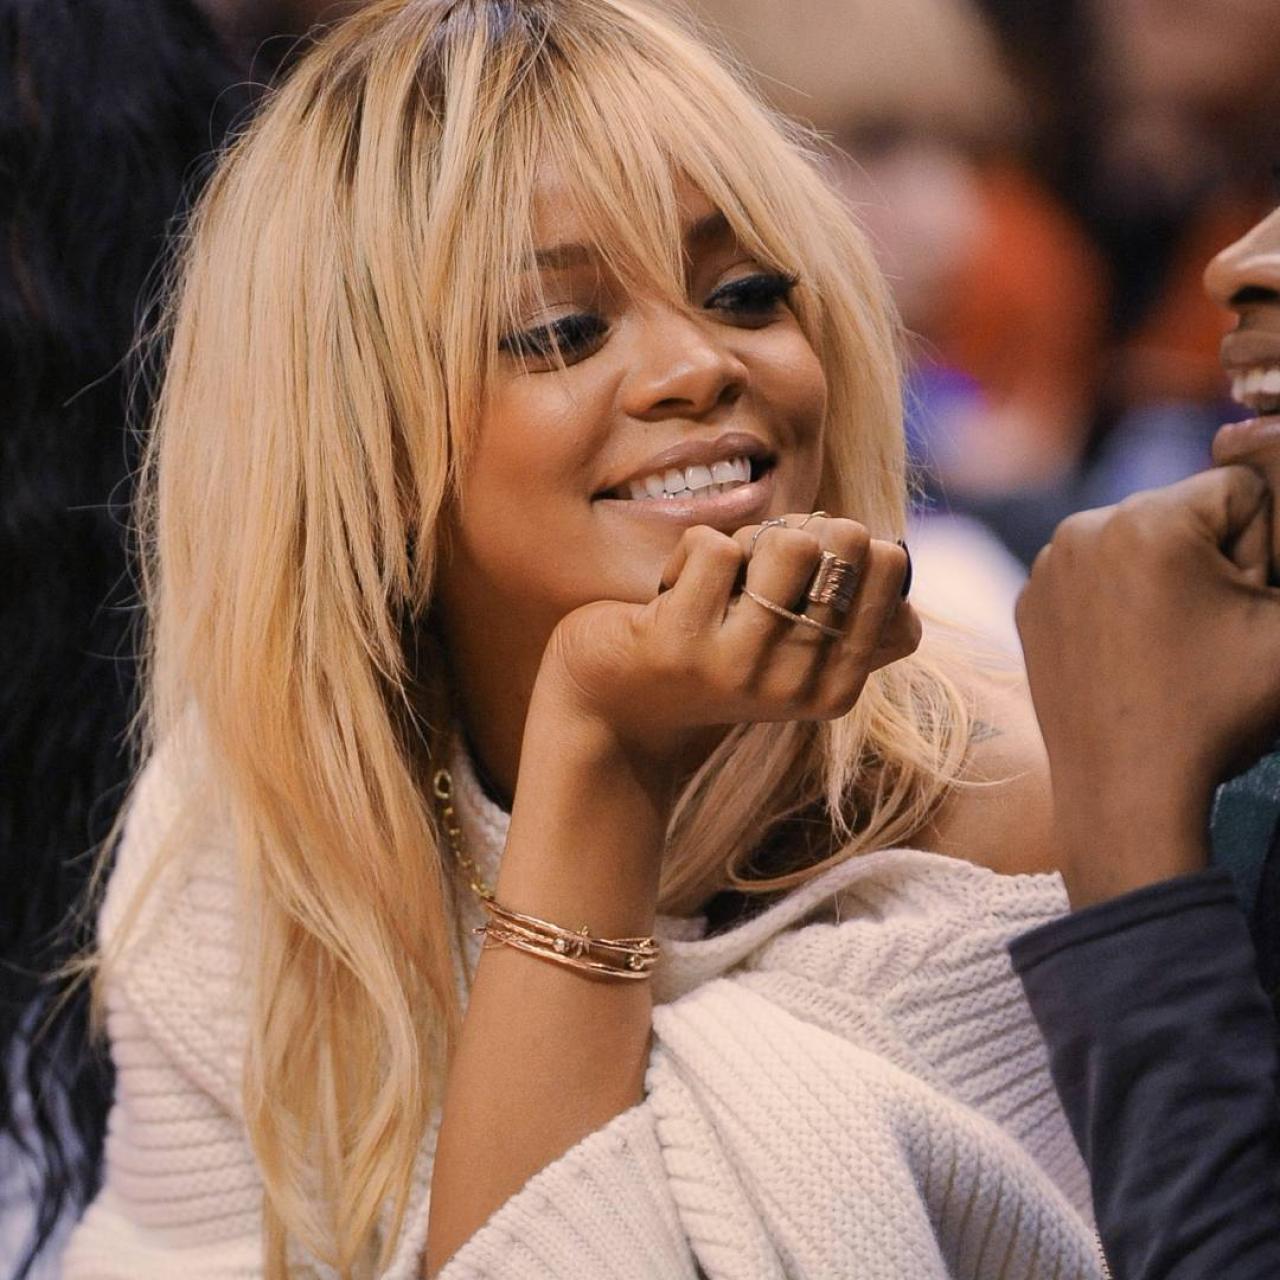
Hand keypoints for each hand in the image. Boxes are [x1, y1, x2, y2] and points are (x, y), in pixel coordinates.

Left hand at [533, 514, 918, 789]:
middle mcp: (796, 686)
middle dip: (797, 532)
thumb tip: (891, 554)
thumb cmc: (711, 657)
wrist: (613, 706)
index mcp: (835, 691)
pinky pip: (714, 546)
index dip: (850, 546)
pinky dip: (691, 550)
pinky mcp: (681, 643)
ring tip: (716, 582)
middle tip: (754, 571)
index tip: (804, 573)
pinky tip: (671, 593)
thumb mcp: (789, 649)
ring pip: (788, 543)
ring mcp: (740, 668)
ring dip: (746, 541)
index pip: (892, 575)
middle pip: (846, 545)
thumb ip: (849, 614)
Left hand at [1015, 466, 1279, 905]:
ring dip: (1166, 578)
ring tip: (1168, 645)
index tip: (1236, 612)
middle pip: (1185, 512)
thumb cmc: (1215, 710)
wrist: (1125, 790)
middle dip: (1212, 560)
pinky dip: (1119, 601)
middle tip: (1203, 635)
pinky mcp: (1030, 601)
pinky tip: (1129, 652)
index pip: (1242, 490)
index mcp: (1148, 518)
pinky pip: (1095, 576)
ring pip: (1139, 542)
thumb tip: (1271, 526)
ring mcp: (1048, 566)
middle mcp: (1083, 527)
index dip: (1262, 552)